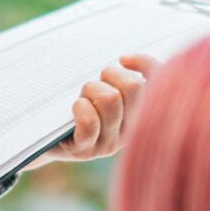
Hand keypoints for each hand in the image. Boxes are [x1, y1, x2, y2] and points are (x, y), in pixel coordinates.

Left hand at [39, 53, 154, 164]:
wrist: (49, 136)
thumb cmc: (83, 105)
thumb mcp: (106, 87)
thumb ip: (125, 75)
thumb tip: (125, 60)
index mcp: (143, 115)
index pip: (159, 84)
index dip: (145, 63)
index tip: (123, 59)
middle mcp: (132, 132)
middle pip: (133, 87)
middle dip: (109, 75)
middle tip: (96, 85)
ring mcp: (109, 144)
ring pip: (110, 99)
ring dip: (91, 89)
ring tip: (83, 97)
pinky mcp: (86, 151)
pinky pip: (89, 121)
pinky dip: (80, 106)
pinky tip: (76, 106)